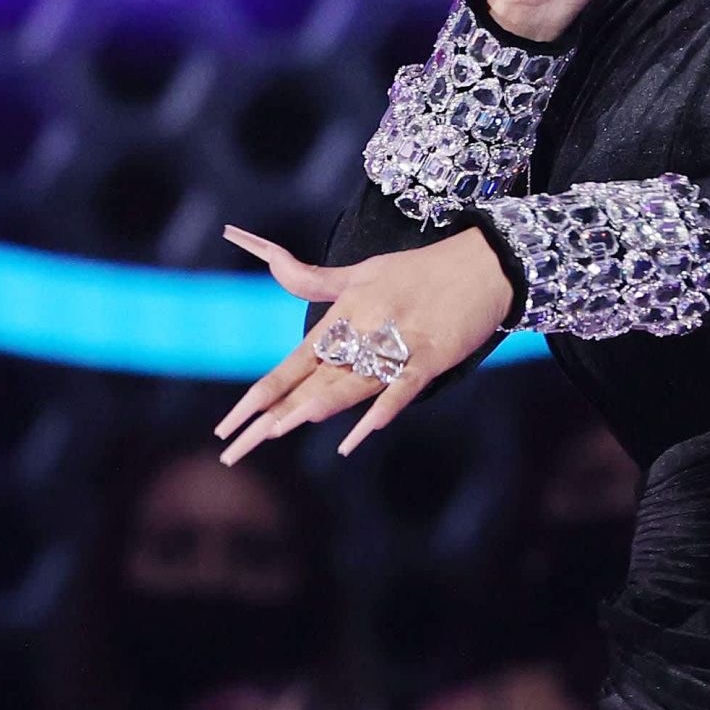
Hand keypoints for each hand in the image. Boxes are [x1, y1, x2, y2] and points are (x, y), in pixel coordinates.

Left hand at [214, 224, 513, 460]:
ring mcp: (398, 345)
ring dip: (314, 406)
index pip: (291, 364)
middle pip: (311, 382)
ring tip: (276, 430)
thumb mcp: (362, 272)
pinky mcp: (431, 357)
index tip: (228, 426)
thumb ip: (315, 280)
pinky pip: (401, 388)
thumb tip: (272, 260)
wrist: (482, 263)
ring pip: (350, 383)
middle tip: (234, 449)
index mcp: (343, 316)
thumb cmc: (418, 269)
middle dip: (272, 417)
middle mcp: (364, 332)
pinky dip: (379, 410)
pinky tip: (356, 436)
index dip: (258, 396)